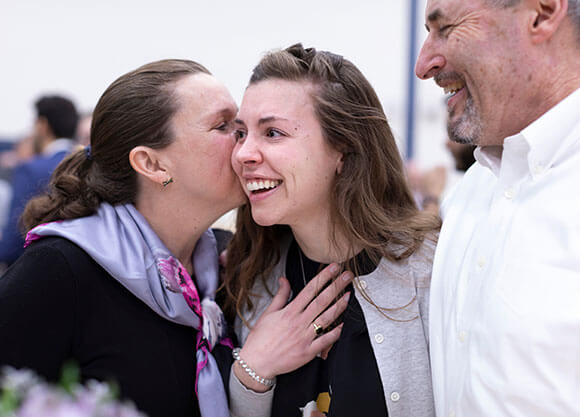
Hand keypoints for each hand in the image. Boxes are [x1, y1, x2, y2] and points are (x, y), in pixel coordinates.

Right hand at [234, 263, 352, 391]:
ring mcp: (304, 337)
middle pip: (322, 300)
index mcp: (289, 312)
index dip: (323, 277)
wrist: (256, 363)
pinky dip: (336, 332)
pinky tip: (344, 324)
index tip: (333, 268)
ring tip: (348, 295)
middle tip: (347, 276)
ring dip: (339, 305)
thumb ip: (280, 295)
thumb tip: (284, 280)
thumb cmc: (260, 339)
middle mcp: (299, 322)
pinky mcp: (308, 352)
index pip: (310, 289)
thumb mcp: (268, 313)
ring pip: (326, 318)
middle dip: (336, 286)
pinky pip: (326, 340)